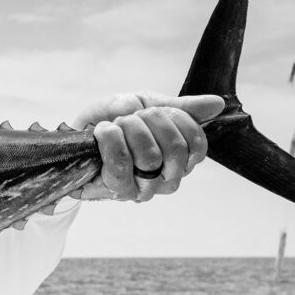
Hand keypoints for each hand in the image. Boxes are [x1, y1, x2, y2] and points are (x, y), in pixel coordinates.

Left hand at [72, 91, 223, 201]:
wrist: (77, 132)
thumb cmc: (114, 120)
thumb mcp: (147, 105)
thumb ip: (181, 107)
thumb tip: (217, 104)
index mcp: (180, 159)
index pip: (196, 142)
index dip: (174, 118)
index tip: (152, 111)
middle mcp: (167, 179)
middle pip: (175, 148)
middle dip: (149, 120)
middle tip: (130, 117)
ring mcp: (143, 189)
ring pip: (149, 156)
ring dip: (128, 129)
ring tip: (114, 125)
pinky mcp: (115, 190)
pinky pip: (121, 165)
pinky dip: (111, 139)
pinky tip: (103, 131)